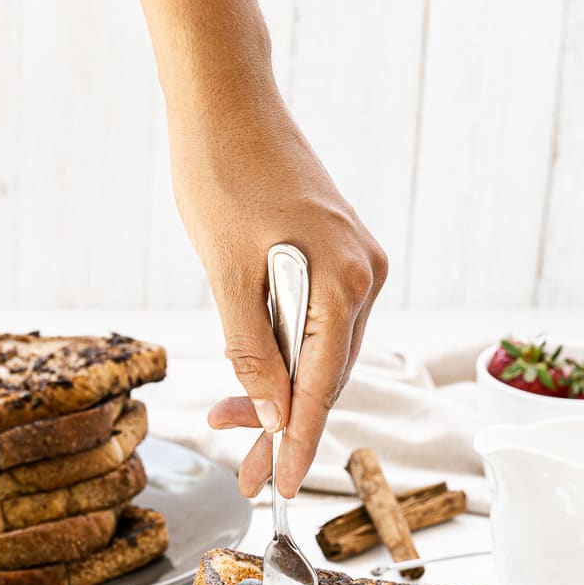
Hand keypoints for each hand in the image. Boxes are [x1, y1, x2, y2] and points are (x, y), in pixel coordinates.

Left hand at [168, 96, 387, 497]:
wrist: (226, 99)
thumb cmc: (219, 175)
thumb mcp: (225, 277)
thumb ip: (253, 354)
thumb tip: (273, 419)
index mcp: (343, 282)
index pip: (322, 387)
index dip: (300, 442)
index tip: (283, 484)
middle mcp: (364, 276)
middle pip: (327, 377)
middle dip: (283, 425)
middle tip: (245, 471)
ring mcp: (356, 263)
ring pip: (322, 354)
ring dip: (281, 392)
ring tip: (232, 426)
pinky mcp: (338, 254)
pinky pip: (319, 324)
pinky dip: (287, 354)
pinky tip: (257, 376)